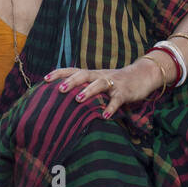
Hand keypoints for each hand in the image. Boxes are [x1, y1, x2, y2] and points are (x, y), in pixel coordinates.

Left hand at [45, 57, 162, 117]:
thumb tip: (65, 97)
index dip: (59, 73)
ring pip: (99, 84)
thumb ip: (85, 87)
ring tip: (78, 99)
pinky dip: (111, 108)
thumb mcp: (99, 81)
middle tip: (60, 89)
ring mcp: (113, 83)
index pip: (73, 70)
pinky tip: (105, 116)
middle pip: (84, 74)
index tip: (45, 79)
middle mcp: (100, 76)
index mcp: (92, 74)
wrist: (142, 75)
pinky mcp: (124, 92)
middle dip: (71, 81)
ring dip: (88, 91)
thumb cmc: (115, 82)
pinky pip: (117, 99)